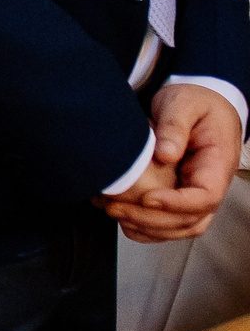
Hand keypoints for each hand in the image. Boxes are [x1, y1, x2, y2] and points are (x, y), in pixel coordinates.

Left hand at [102, 83, 243, 242]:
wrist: (201, 103)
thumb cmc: (196, 103)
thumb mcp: (184, 104)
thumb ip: (175, 126)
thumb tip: (165, 154)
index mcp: (217, 164)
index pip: (205, 197)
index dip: (176, 204)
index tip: (147, 198)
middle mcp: (210, 185)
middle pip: (190, 219)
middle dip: (151, 220)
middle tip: (115, 208)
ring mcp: (195, 193)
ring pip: (180, 227)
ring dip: (146, 227)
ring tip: (113, 212)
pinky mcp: (179, 195)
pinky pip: (169, 223)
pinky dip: (146, 227)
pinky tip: (122, 217)